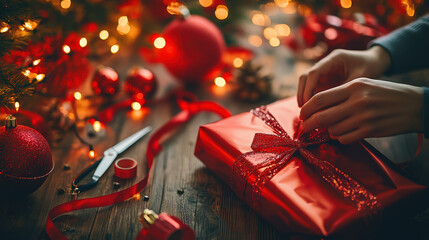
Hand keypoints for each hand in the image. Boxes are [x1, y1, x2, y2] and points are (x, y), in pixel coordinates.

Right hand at [297, 46, 390, 106]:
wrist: (375, 61)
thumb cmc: (370, 67)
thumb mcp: (360, 79)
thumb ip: (345, 91)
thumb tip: (330, 109)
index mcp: (334, 59)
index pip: (314, 73)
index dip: (308, 89)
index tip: (308, 104)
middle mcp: (325, 64)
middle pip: (305, 77)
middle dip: (302, 94)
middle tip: (304, 111)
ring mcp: (323, 71)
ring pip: (306, 83)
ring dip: (304, 97)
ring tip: (307, 113)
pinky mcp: (325, 79)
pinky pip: (313, 89)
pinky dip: (311, 99)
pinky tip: (314, 111)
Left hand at [299, 78, 422, 143]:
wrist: (415, 105)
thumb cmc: (387, 93)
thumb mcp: (365, 84)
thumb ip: (342, 93)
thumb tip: (318, 105)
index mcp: (353, 86)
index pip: (320, 98)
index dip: (306, 108)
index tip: (302, 114)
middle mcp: (357, 101)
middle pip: (322, 116)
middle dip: (309, 124)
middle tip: (304, 127)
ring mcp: (363, 117)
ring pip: (332, 129)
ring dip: (328, 130)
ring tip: (332, 127)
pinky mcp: (370, 130)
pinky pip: (344, 138)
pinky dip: (340, 137)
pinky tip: (344, 133)